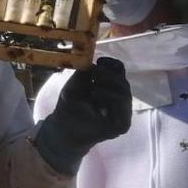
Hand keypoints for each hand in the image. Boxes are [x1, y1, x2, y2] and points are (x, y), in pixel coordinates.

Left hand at [34, 57, 131, 174]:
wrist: (62, 128)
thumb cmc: (69, 106)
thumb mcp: (76, 84)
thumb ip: (88, 71)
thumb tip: (97, 59)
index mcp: (111, 89)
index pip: (120, 73)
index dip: (113, 65)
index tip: (100, 62)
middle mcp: (119, 101)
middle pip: (124, 81)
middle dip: (109, 74)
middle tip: (95, 72)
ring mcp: (122, 114)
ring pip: (125, 92)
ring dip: (109, 84)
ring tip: (93, 87)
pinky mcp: (122, 125)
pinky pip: (123, 107)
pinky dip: (110, 97)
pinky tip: (96, 95)